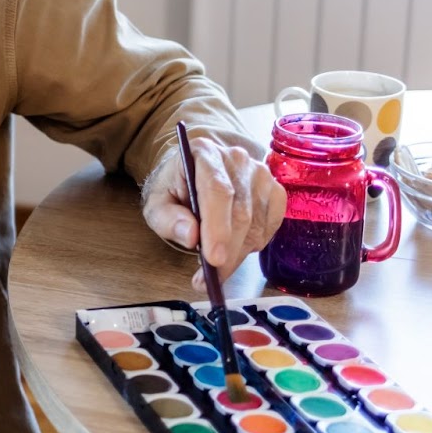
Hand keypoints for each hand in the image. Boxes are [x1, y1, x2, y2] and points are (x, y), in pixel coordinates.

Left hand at [141, 137, 285, 287]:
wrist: (193, 176)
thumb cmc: (175, 190)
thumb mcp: (157, 205)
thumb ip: (168, 219)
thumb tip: (190, 235)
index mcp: (204, 153)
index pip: (218, 191)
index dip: (218, 227)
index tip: (213, 259)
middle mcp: (237, 159)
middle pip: (240, 213)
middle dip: (226, 254)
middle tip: (207, 279)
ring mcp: (260, 174)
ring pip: (256, 226)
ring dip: (236, 255)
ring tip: (214, 268)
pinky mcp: (274, 191)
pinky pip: (269, 228)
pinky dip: (252, 246)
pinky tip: (233, 247)